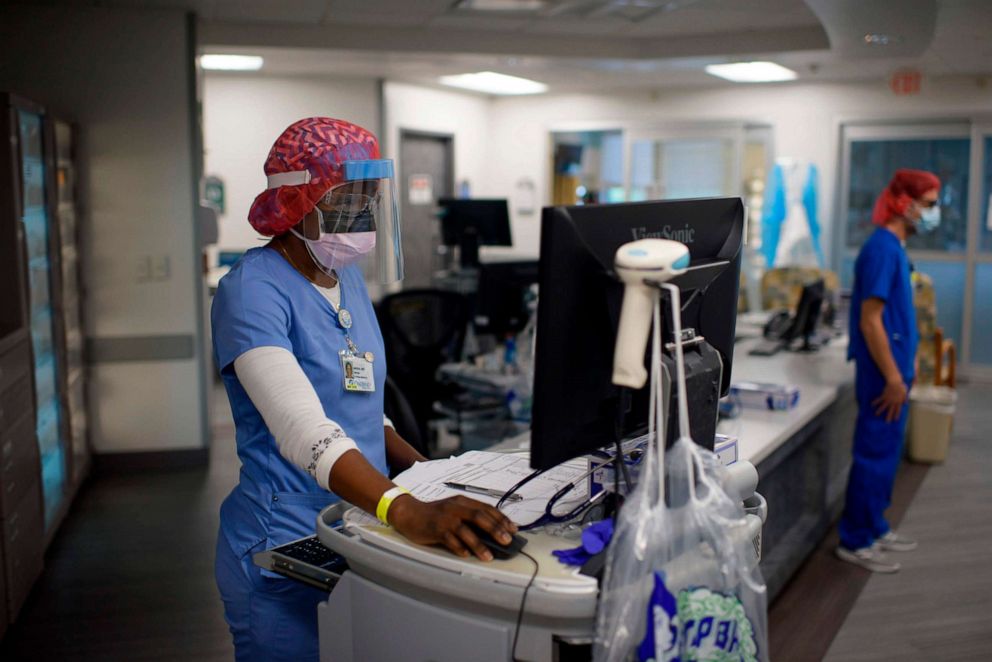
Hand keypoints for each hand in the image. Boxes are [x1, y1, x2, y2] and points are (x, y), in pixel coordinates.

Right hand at [388, 495, 517, 561]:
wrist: (409, 513)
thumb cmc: (435, 514)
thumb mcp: (454, 510)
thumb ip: (470, 518)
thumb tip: (492, 533)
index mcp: (462, 501)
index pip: (486, 508)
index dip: (501, 518)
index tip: (513, 529)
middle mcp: (455, 508)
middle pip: (479, 516)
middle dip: (495, 529)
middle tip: (507, 541)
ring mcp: (445, 518)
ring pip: (465, 531)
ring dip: (479, 544)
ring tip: (488, 556)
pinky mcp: (435, 529)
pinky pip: (450, 540)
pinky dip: (459, 548)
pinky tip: (466, 555)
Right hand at [872, 378, 907, 422]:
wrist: (895, 382)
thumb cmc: (901, 386)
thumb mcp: (905, 393)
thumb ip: (905, 398)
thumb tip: (905, 403)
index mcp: (899, 402)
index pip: (898, 410)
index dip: (896, 415)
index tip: (895, 420)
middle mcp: (893, 402)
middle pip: (891, 410)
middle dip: (889, 416)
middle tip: (887, 422)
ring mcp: (888, 399)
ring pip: (883, 406)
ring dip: (880, 411)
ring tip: (876, 414)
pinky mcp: (884, 396)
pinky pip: (879, 400)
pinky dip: (875, 402)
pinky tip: (872, 404)